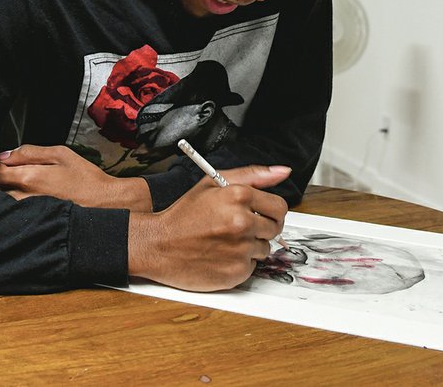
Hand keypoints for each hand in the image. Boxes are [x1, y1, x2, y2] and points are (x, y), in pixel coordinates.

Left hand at [0, 144, 151, 210]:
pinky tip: (38, 199)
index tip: (11, 162)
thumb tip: (4, 155)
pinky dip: (21, 204)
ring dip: (14, 191)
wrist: (103, 205)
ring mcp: (28, 214)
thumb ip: (30, 152)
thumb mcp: (60, 154)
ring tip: (36, 187)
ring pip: (6, 200)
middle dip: (7, 178)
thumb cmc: (84, 178)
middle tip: (27, 173)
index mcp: (29, 178)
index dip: (0, 164)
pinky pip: (16, 212)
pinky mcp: (33, 223)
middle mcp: (23, 199)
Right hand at [128, 164, 289, 291]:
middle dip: (261, 227)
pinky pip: (252, 266)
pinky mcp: (237, 271)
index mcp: (239, 196)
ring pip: (264, 248)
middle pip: (275, 228)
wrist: (159, 244)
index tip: (261, 213)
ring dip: (250, 245)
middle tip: (238, 227)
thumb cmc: (185, 214)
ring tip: (225, 240)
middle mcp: (242, 222)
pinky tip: (221, 254)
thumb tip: (283, 171)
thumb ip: (252, 175)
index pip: (279, 206)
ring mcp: (240, 249)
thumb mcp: (213, 183)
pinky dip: (240, 262)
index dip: (270, 210)